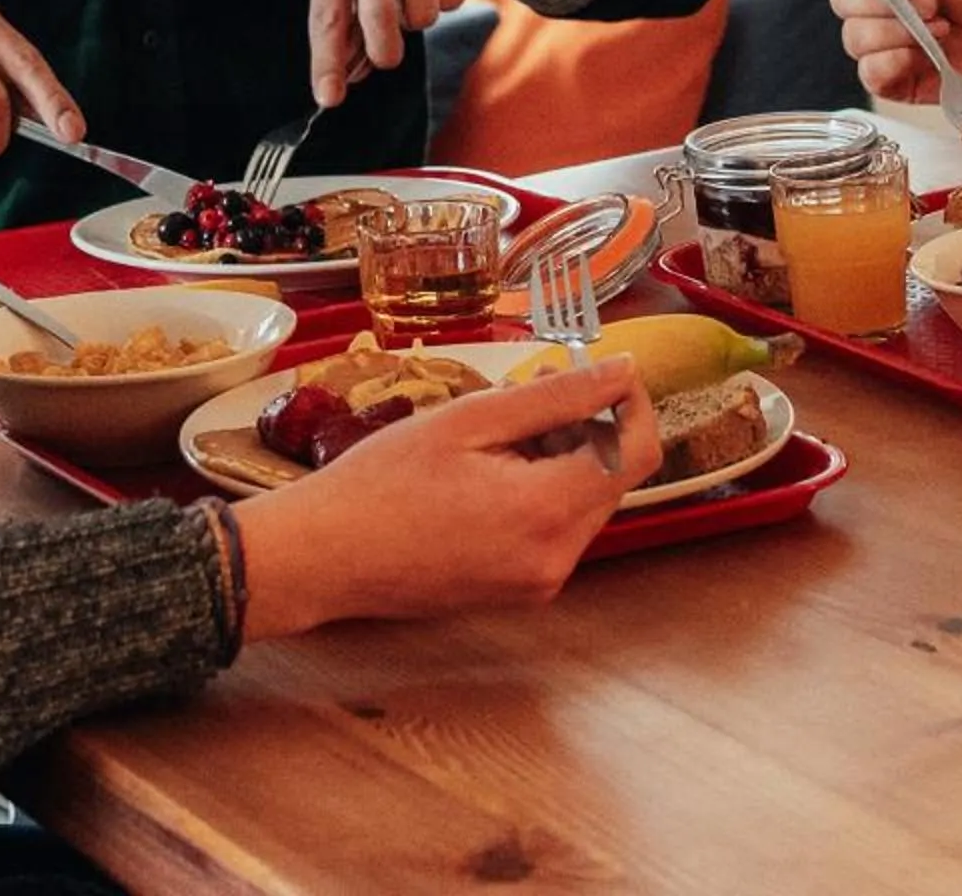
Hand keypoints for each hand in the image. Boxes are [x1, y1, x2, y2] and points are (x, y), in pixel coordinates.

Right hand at [227, 359, 658, 640]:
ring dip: (561, 455)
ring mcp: (539, 583)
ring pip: (585, 501)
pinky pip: (555, 528)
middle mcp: (556, 560)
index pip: (637, 453)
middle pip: (613, 477)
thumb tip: (622, 372)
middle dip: (587, 425)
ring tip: (498, 431)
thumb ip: (557, 395)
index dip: (631, 403)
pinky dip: (540, 490)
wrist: (324, 556)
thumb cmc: (381, 482)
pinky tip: (489, 470)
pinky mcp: (519, 591)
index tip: (603, 371)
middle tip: (530, 388)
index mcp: (548, 514)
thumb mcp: (471, 420)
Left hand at [306, 0, 475, 105]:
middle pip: (380, 19)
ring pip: (422, 15)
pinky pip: (454, 0)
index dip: (327, 60)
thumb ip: (341, 25)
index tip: (329, 96)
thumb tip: (340, 81)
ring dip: (417, 16)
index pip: (327, 15)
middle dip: (386, 49)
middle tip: (387, 51)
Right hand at [795, 0, 961, 105]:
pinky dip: (899, 62)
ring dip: (902, 33)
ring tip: (939, 28)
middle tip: (930, 0)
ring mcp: (878, 40)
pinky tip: (925, 55)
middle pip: (841, 0)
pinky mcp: (890, 76)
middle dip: (889, 2)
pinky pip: (871, 72)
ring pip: (856, 38)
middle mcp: (870, 2)